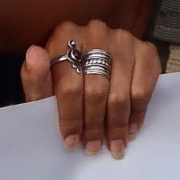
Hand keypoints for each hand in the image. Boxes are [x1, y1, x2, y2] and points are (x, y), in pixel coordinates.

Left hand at [22, 20, 161, 156]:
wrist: (89, 66)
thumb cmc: (62, 81)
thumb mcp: (43, 85)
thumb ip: (35, 76)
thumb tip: (34, 55)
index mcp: (65, 35)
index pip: (70, 85)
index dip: (70, 118)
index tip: (71, 141)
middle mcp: (96, 31)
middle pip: (97, 90)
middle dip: (94, 125)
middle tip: (93, 148)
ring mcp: (123, 39)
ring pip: (121, 92)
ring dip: (116, 124)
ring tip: (113, 144)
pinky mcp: (145, 50)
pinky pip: (144, 88)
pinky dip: (137, 112)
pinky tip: (130, 128)